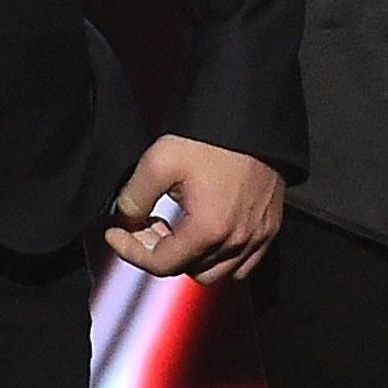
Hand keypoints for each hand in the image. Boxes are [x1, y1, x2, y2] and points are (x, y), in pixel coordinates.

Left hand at [105, 136, 284, 283]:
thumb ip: (133, 199)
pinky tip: (210, 232)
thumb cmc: (212, 136)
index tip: (117, 233)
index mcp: (209, 229)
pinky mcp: (271, 225)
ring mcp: (258, 235)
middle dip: (162, 252)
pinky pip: (244, 263)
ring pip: (217, 272)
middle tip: (150, 225)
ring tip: (180, 228)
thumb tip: (126, 219)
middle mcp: (237, 240)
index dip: (131, 250)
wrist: (252, 115)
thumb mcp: (159, 161)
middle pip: (187, 270)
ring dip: (192, 258)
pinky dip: (224, 258)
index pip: (160, 264)